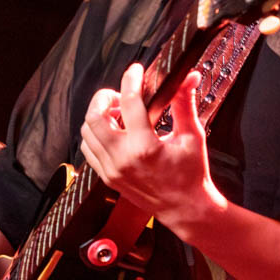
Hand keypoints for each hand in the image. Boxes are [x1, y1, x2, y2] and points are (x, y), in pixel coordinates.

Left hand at [79, 62, 221, 234]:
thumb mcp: (192, 136)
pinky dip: (95, 135)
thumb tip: (188, 78)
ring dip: (99, 116)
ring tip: (119, 113)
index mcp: (145, 147)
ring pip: (87, 132)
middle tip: (120, 95)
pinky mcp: (107, 177)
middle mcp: (122, 159)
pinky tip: (114, 131)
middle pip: (94, 117)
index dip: (131, 79)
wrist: (184, 208)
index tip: (136, 71)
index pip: (130, 102)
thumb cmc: (191, 175)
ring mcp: (111, 170)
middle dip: (104, 98)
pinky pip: (88, 150)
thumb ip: (185, 104)